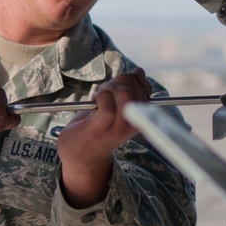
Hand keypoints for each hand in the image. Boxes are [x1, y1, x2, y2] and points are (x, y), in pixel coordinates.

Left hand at [56, 68, 152, 207]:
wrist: (80, 153)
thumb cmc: (96, 126)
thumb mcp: (115, 103)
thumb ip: (127, 87)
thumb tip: (139, 72)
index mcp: (140, 116)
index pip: (145, 86)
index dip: (130, 79)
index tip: (118, 87)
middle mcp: (135, 122)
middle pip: (132, 86)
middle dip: (116, 82)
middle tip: (105, 93)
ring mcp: (120, 126)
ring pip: (124, 92)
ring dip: (108, 89)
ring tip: (99, 98)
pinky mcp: (103, 127)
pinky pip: (107, 102)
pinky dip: (99, 97)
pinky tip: (95, 102)